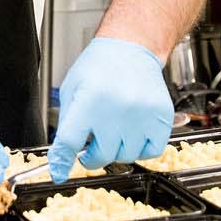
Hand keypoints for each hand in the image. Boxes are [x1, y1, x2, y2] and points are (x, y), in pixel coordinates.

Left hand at [46, 38, 172, 182]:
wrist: (131, 48)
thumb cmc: (100, 66)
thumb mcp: (72, 89)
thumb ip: (68, 122)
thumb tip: (63, 155)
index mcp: (89, 100)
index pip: (70, 142)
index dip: (61, 162)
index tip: (59, 172)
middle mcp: (116, 110)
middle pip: (100, 156)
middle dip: (92, 156)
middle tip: (91, 146)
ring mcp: (142, 116)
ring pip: (126, 157)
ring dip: (117, 150)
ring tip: (114, 131)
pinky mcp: (161, 118)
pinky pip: (151, 152)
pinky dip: (141, 149)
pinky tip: (134, 133)